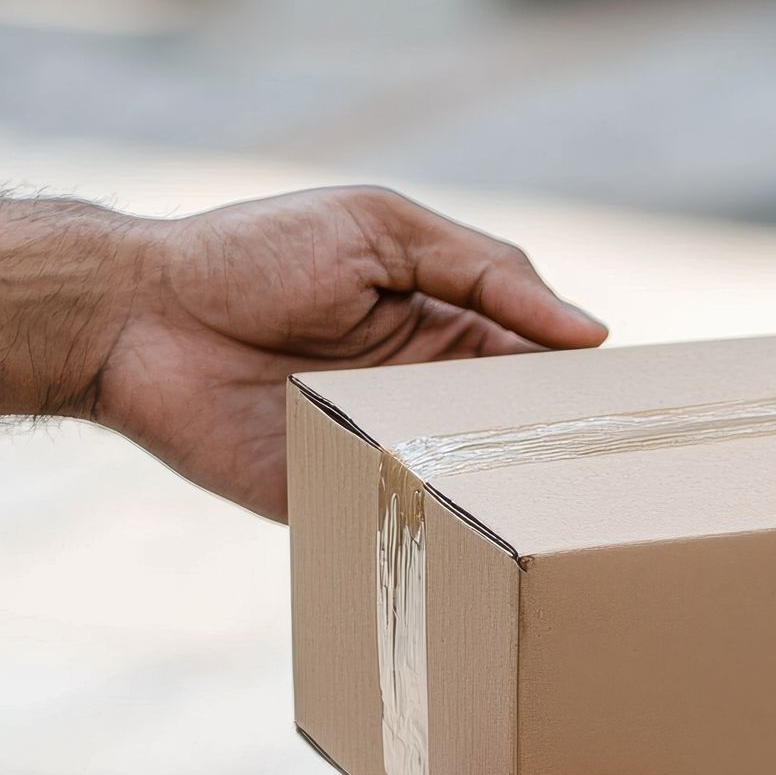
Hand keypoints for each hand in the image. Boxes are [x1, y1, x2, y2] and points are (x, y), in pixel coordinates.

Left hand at [96, 188, 606, 519]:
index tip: (638, 408)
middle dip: (559, 448)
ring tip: (568, 517)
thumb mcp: (379, 230)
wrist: (137, 317)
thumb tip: (588, 331)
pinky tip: (487, 544)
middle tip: (622, 474)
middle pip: (515, 431)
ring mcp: (382, 451)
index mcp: (443, 326)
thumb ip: (484, 271)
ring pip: (470, 484)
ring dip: (510, 496)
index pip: (537, 361)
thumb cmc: (254, 255)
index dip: (583, 383)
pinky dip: (440, 533)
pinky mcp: (336, 500)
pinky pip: (403, 524)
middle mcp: (422, 395)